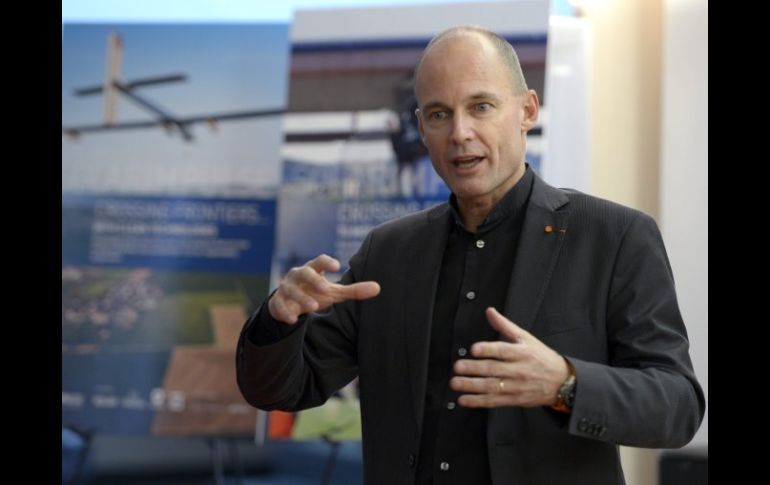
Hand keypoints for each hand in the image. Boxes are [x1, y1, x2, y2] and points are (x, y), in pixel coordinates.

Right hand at [268, 254, 380, 323]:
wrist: (289, 302)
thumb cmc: (315, 292)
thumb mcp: (334, 292)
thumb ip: (354, 290)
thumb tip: (378, 288)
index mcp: (312, 270)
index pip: (319, 261)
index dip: (327, 262)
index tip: (337, 266)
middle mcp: (297, 276)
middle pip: (303, 273)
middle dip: (313, 280)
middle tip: (326, 289)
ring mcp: (286, 289)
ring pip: (291, 290)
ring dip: (302, 298)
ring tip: (313, 307)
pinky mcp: (277, 303)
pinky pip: (279, 306)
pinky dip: (285, 312)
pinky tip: (293, 320)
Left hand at [450, 307, 568, 407]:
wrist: (561, 382)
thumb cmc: (541, 357)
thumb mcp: (526, 338)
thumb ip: (505, 325)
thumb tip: (490, 311)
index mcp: (522, 353)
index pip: (503, 350)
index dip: (488, 349)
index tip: (474, 349)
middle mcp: (518, 370)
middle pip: (494, 369)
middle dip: (474, 368)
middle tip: (457, 366)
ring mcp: (516, 386)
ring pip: (491, 386)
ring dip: (471, 386)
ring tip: (455, 383)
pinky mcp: (514, 399)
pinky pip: (493, 401)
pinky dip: (478, 401)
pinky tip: (463, 399)